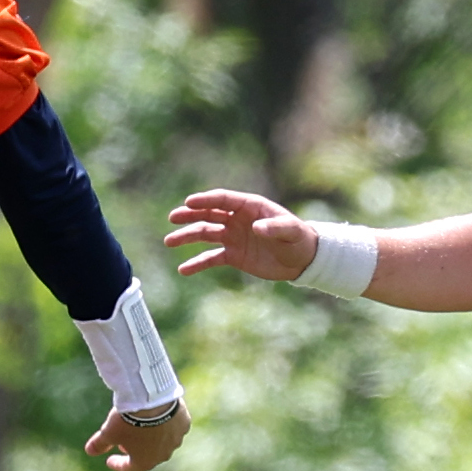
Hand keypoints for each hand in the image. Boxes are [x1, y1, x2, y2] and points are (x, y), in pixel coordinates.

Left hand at [87, 397, 190, 470]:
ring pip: (163, 441)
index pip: (129, 467)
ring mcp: (176, 439)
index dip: (117, 464)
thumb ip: (99, 444)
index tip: (109, 460)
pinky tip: (158, 416)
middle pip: (148, 455)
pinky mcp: (184, 423)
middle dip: (136, 451)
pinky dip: (165, 424)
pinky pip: (174, 426)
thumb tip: (89, 451)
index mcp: (145, 462)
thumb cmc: (128, 419)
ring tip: (142, 427)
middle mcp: (163, 454)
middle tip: (125, 443)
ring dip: (152, 437)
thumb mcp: (109, 432)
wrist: (151, 398)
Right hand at [165, 189, 314, 281]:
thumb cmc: (298, 238)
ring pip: (205, 234)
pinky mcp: (233, 256)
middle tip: (173, 218)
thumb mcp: (290, 231)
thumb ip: (275, 228)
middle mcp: (237, 220)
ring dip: (187, 237)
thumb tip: (256, 228)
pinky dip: (197, 263)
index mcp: (249, 207)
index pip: (222, 200)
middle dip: (190, 215)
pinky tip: (183, 270)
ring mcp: (233, 237)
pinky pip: (211, 258)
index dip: (205, 200)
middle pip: (208, 214)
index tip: (189, 202)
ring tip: (169, 241)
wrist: (302, 259)